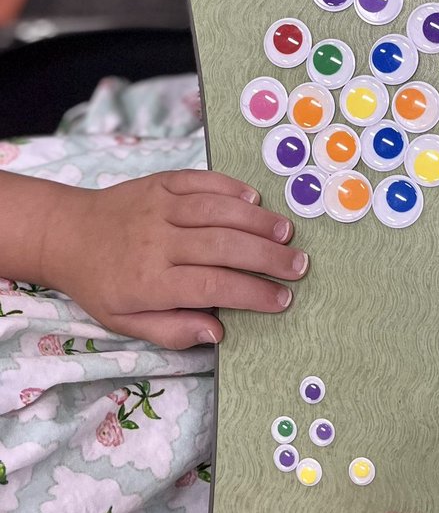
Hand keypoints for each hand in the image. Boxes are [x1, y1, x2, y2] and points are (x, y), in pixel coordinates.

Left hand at [45, 170, 306, 348]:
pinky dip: (230, 187)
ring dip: (256, 221)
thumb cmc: (101, 283)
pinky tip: (254, 199)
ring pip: (217, 210)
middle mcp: (157, 241)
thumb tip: (217, 332)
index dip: (251, 293)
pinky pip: (201, 181)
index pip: (212, 287)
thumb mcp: (125, 322)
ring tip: (286, 233)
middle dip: (267, 257)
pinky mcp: (161, 182)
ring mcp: (159, 206)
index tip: (281, 299)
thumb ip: (171, 331)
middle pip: (223, 247)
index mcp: (149, 281)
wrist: (66, 233)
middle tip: (298, 266)